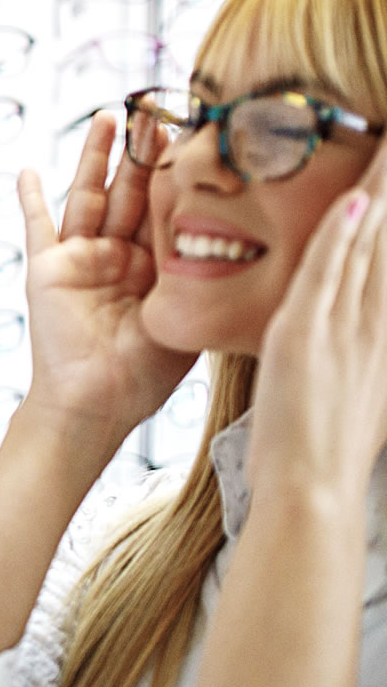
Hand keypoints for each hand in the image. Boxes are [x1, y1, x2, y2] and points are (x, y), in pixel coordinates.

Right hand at [18, 112, 196, 480]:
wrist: (98, 404)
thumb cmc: (145, 373)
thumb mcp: (185, 314)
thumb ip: (196, 274)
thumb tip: (241, 238)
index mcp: (153, 266)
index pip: (167, 206)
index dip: (177, 171)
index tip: (194, 130)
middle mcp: (117, 255)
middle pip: (131, 190)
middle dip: (142, 150)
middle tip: (155, 107)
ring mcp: (80, 259)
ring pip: (90, 195)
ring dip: (96, 156)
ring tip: (107, 116)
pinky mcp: (48, 269)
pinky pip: (38, 228)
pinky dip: (30, 200)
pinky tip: (27, 170)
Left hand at [250, 138, 386, 497]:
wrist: (311, 489)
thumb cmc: (320, 448)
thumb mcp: (355, 393)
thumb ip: (359, 356)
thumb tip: (362, 335)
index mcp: (383, 340)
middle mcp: (376, 328)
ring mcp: (345, 330)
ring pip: (369, 248)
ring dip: (381, 197)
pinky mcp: (307, 336)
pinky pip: (329, 273)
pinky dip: (342, 236)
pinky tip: (354, 202)